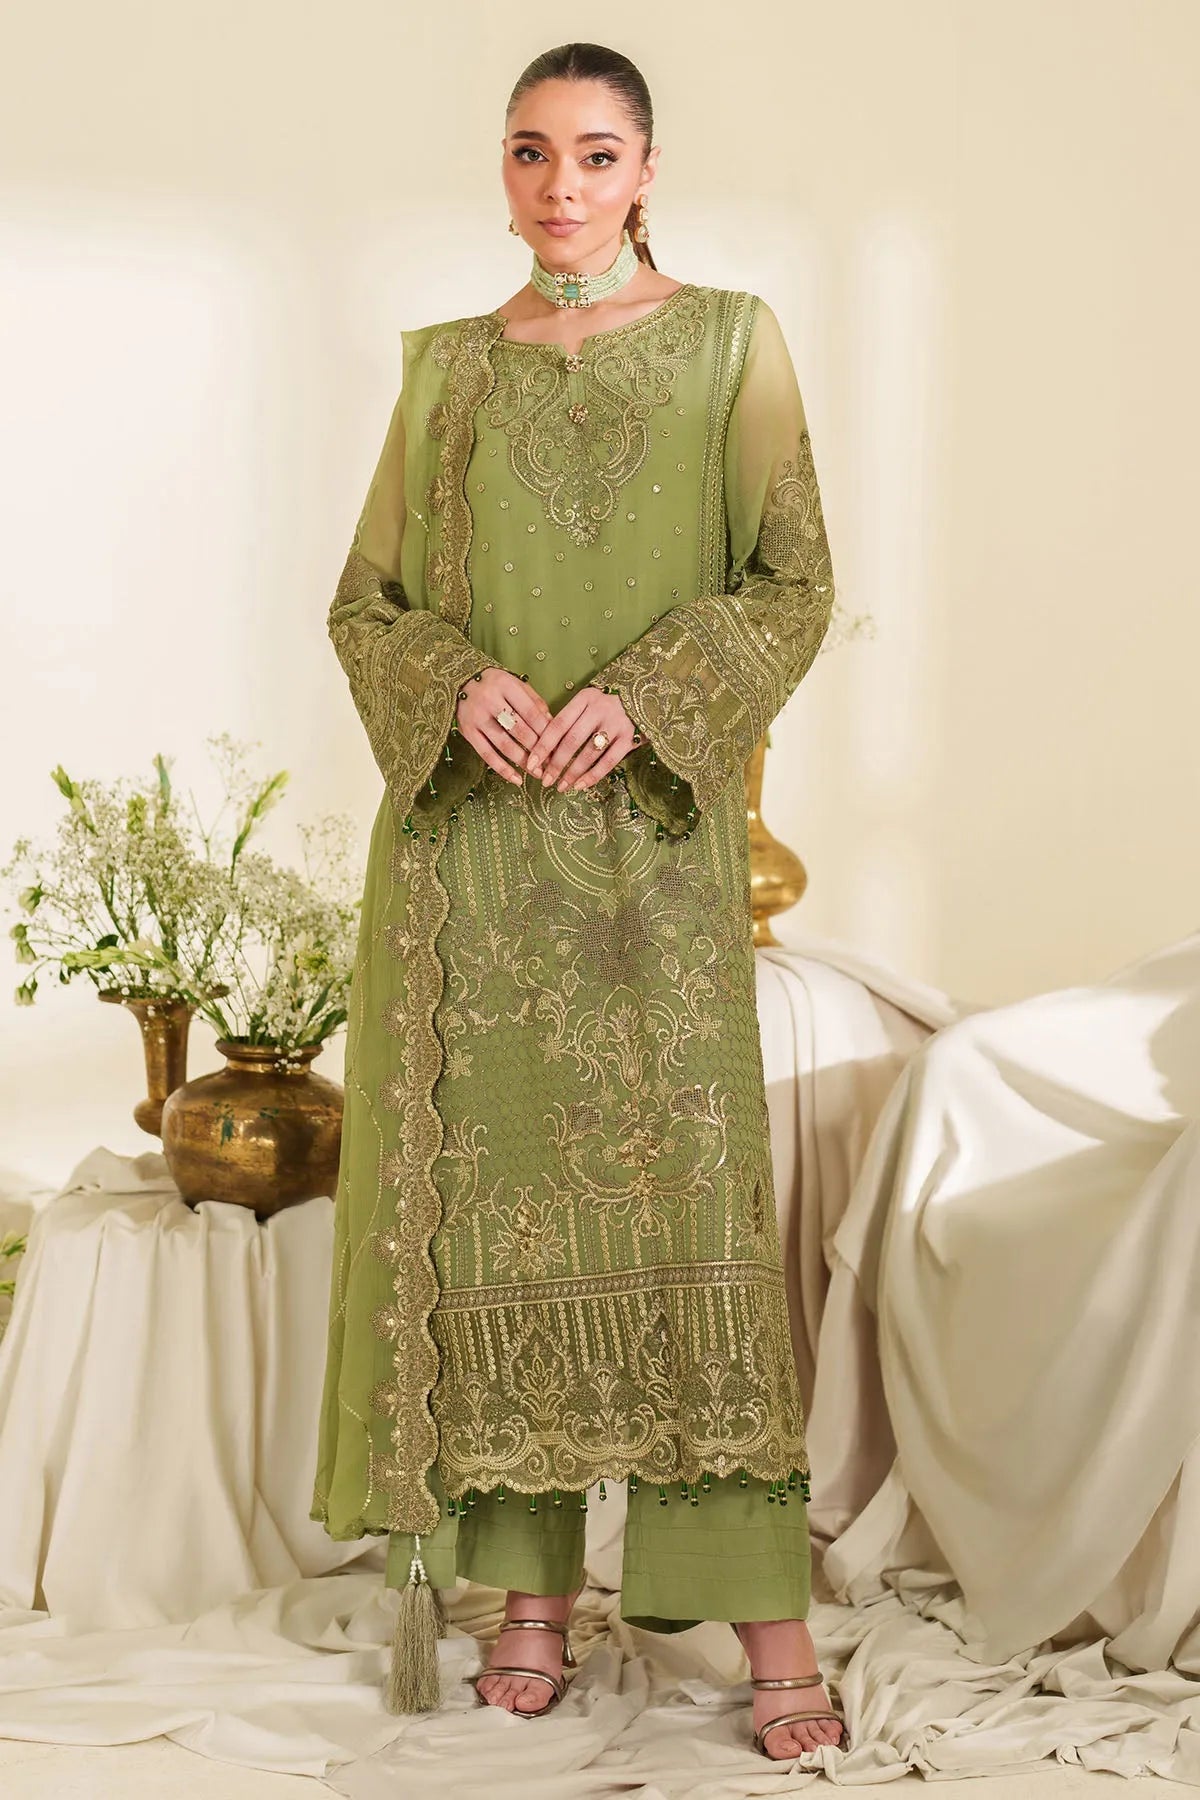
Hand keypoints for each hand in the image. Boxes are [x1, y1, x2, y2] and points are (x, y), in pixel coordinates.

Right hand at [456, 668, 552, 784]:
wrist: (460, 681)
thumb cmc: (495, 684)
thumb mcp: (515, 684)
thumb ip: (534, 701)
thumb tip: (551, 724)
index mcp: (506, 685)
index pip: (531, 713)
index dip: (546, 732)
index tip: (558, 747)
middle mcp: (490, 701)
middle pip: (519, 730)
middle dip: (537, 750)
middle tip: (551, 764)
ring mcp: (477, 717)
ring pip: (504, 745)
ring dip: (523, 762)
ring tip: (537, 772)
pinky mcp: (467, 732)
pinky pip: (487, 754)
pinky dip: (503, 769)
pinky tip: (516, 779)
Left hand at [527, 686, 639, 791]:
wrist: (645, 698)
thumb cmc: (608, 705)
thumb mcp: (588, 703)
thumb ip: (570, 719)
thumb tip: (545, 749)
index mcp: (584, 699)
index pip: (558, 724)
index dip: (543, 746)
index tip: (531, 763)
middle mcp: (599, 709)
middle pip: (571, 741)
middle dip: (555, 764)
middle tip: (545, 781)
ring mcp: (616, 724)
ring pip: (588, 754)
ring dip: (572, 773)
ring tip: (561, 786)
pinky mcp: (630, 738)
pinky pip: (608, 762)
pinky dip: (592, 776)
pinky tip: (580, 786)